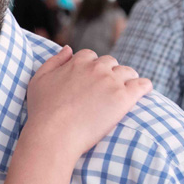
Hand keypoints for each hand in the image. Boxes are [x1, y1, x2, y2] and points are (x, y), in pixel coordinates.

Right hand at [23, 47, 151, 160]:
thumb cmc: (42, 111)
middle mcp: (97, 68)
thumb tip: (69, 48)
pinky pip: (143, 85)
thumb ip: (54, 60)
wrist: (54, 134)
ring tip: (124, 92)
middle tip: (105, 90)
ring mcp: (112, 82)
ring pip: (128, 72)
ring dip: (127, 79)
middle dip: (109, 73)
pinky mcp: (124, 98)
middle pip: (110, 62)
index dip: (90, 67)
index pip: (90, 56)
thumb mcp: (39, 80)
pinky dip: (144, 87)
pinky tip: (142, 93)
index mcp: (78, 62)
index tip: (89, 80)